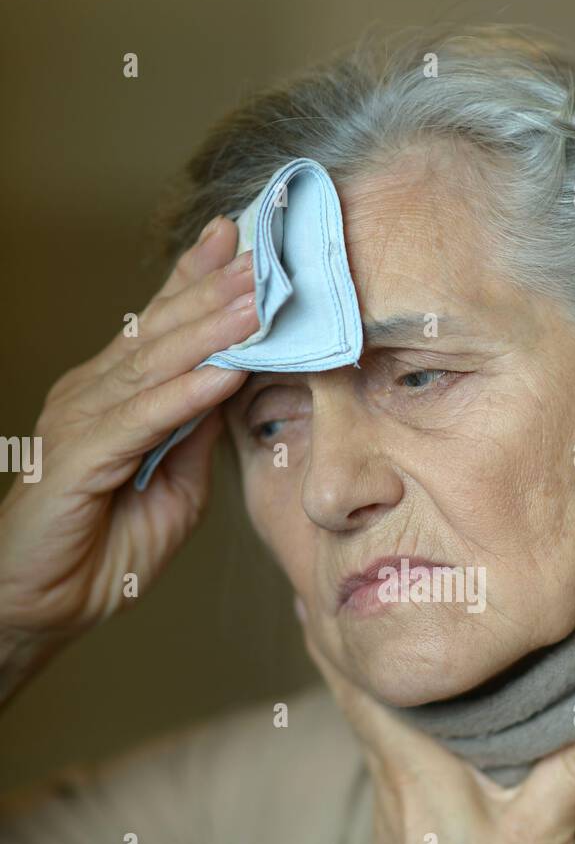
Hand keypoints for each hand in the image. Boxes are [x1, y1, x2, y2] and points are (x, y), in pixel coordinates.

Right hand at [0, 216, 257, 656]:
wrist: (42, 602)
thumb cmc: (103, 549)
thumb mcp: (174, 488)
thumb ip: (198, 438)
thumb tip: (233, 390)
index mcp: (115, 396)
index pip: (158, 327)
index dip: (195, 281)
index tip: (237, 241)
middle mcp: (95, 394)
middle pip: (161, 331)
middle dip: (214, 290)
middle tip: (262, 254)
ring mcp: (84, 420)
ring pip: (156, 364)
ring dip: (211, 331)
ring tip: (257, 299)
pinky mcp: (81, 456)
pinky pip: (144, 419)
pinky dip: (187, 395)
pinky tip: (223, 375)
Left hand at [296, 601, 574, 843]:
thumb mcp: (540, 835)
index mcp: (410, 767)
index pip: (358, 684)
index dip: (332, 633)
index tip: (312, 582)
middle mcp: (389, 782)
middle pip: (357, 698)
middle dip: (347, 645)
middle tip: (338, 588)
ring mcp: (392, 813)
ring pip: (373, 731)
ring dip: (370, 685)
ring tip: (379, 639)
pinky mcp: (404, 838)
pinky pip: (390, 763)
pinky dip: (393, 726)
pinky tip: (420, 724)